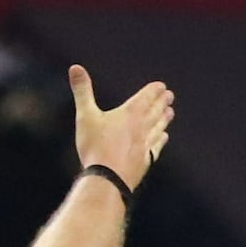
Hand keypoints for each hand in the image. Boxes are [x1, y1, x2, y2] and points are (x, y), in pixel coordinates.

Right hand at [70, 64, 174, 190]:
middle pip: (154, 112)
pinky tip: (163, 137)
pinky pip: (156, 146)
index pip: (145, 98)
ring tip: (170, 113)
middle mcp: (141, 128)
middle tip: (170, 96)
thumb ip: (82, 91)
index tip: (162, 86)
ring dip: (164, 119)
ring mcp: (145, 145)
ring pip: (157, 128)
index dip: (154, 91)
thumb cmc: (95, 147)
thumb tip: (75, 67)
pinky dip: (160, 139)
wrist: (108, 179)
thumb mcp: (85, 115)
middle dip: (162, 103)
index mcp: (129, 115)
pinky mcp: (145, 160)